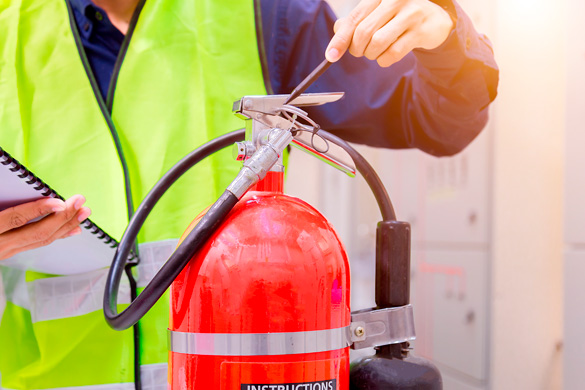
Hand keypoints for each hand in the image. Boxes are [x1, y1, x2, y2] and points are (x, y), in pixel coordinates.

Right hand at [0, 195, 91, 259]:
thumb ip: (5, 204)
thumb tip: (24, 186)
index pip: (16, 219)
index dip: (38, 210)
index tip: (59, 202)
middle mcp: (0, 244)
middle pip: (37, 232)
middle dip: (63, 217)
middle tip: (80, 202)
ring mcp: (6, 251)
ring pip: (42, 240)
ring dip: (66, 225)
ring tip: (83, 213)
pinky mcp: (11, 252)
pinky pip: (39, 244)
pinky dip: (59, 235)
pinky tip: (74, 229)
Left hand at [325, 0, 453, 66]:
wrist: (433, 19)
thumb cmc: (397, 17)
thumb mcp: (375, 14)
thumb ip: (355, 22)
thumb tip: (337, 33)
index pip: (354, 18)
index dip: (340, 39)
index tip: (330, 56)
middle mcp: (395, 0)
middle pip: (364, 32)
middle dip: (357, 49)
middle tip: (359, 52)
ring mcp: (410, 14)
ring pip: (378, 43)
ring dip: (371, 55)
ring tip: (374, 52)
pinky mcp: (420, 31)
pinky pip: (393, 53)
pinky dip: (384, 60)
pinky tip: (386, 56)